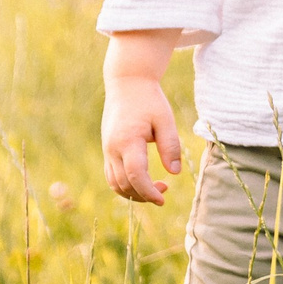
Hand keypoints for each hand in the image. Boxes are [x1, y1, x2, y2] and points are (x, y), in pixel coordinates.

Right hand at [101, 70, 183, 205]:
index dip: (149, 192)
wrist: (127, 83)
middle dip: (143, 195)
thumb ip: (170, 146)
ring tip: (155, 188)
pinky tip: (142, 181)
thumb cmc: (149, 100)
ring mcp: (107, 149)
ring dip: (133, 193)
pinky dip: (125, 184)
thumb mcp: (165, 120)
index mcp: (128, 141)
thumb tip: (175, 172)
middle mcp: (113, 148)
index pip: (136, 176)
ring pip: (114, 183)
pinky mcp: (107, 149)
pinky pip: (111, 174)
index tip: (163, 199)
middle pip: (124, 184)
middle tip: (165, 190)